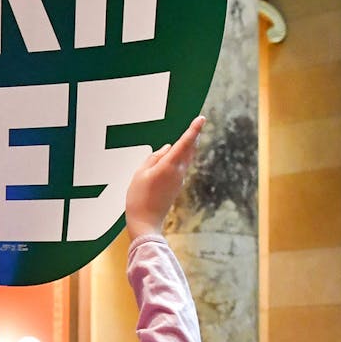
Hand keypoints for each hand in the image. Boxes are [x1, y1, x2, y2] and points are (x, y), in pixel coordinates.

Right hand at [124, 116, 204, 238]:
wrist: (145, 223)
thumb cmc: (138, 198)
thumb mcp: (140, 174)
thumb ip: (153, 158)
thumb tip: (166, 149)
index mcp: (169, 166)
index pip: (184, 143)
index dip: (193, 130)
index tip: (201, 118)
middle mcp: (178, 172)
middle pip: (190, 150)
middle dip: (194, 136)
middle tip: (198, 123)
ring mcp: (178, 180)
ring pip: (186, 158)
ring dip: (188, 146)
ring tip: (190, 135)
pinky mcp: (176, 186)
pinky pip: (181, 166)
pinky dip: (181, 157)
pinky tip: (175, 155)